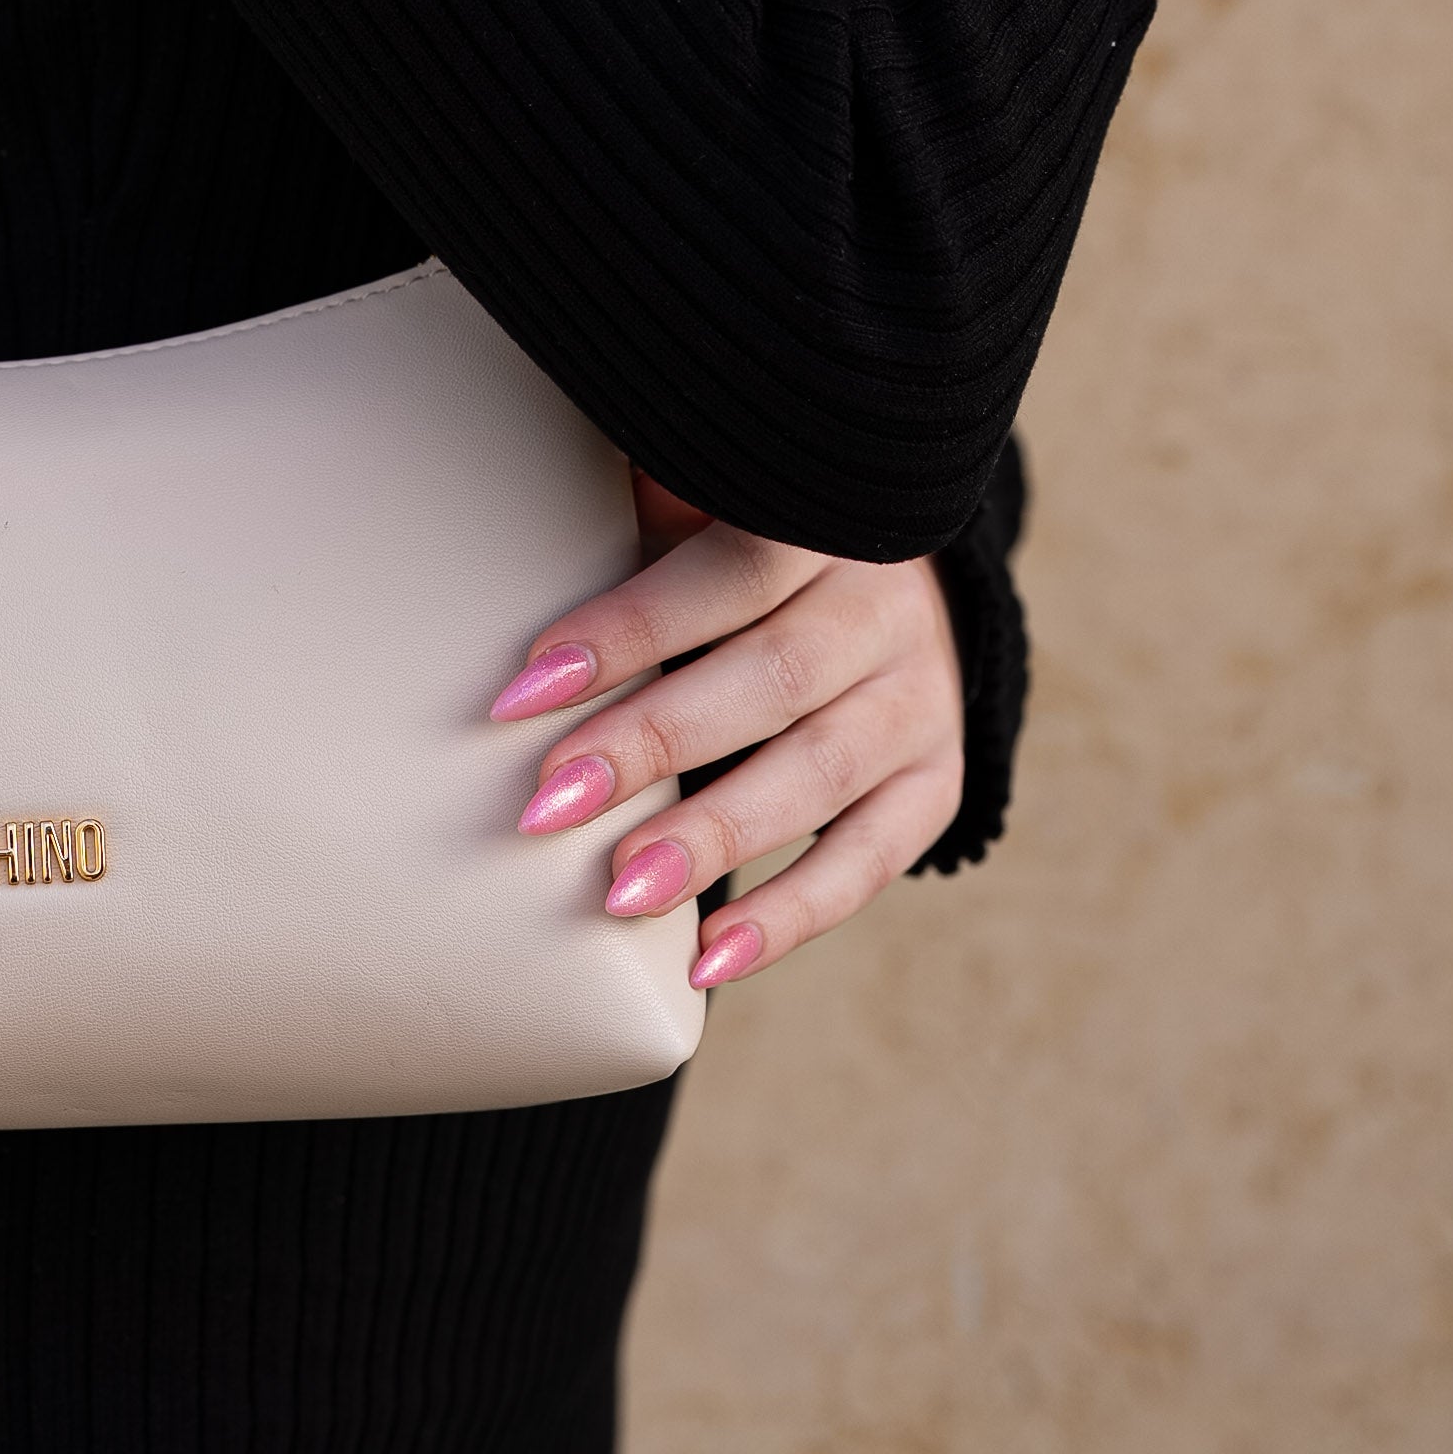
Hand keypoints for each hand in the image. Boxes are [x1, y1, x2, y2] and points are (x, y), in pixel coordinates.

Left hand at [487, 475, 964, 991]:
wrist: (882, 565)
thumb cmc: (737, 534)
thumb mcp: (703, 495)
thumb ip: (642, 506)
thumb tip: (517, 527)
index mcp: (824, 520)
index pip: (729, 573)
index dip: (627, 632)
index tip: (522, 693)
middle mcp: (884, 606)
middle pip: (771, 680)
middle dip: (654, 746)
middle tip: (552, 804)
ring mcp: (919, 696)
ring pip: (821, 774)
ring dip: (715, 840)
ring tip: (622, 893)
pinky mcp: (935, 778)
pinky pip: (872, 859)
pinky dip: (791, 915)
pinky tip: (710, 959)